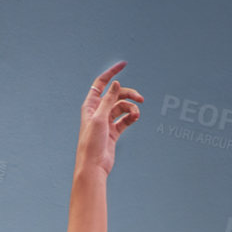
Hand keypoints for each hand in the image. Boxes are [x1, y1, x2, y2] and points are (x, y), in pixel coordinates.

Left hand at [76, 61, 141, 175]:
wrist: (93, 166)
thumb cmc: (91, 143)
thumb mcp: (100, 118)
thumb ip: (108, 100)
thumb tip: (115, 83)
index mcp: (90, 105)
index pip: (101, 83)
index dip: (112, 73)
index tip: (124, 64)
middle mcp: (98, 112)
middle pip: (116, 95)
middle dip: (129, 95)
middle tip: (140, 99)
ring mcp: (106, 122)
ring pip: (122, 108)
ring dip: (131, 109)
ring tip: (136, 115)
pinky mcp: (113, 132)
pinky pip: (125, 120)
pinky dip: (131, 117)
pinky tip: (135, 118)